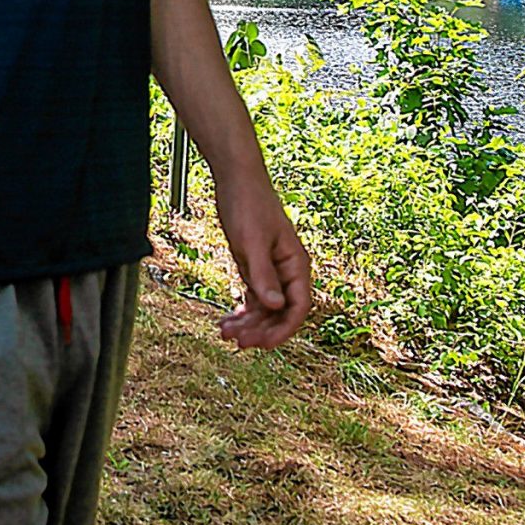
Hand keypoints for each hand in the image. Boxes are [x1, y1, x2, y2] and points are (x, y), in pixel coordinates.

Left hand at [213, 174, 313, 349]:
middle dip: (261, 330)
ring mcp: (271, 270)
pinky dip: (242, 311)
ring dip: (248, 323)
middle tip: (237, 341)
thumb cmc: (248, 205)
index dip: (283, 330)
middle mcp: (287, 271)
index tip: (263, 345)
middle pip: (280, 312)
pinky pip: (254, 297)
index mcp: (296, 265)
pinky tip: (228, 321)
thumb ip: (264, 275)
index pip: (299, 307)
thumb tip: (277, 307)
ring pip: (265, 308)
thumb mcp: (252, 242)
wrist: (236, 179)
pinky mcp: (255, 266)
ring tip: (225, 333)